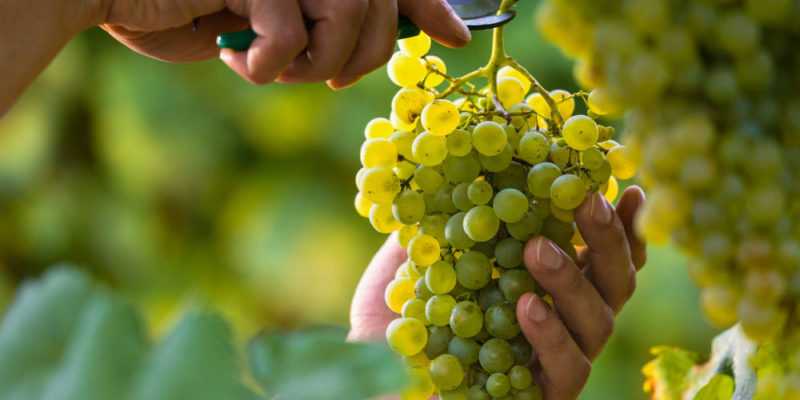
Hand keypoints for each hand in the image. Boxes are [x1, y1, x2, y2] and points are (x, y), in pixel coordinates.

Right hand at [93, 0, 470, 87]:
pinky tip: (237, 60)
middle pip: (376, 6)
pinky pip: (291, 34)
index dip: (426, 5)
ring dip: (317, 62)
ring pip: (346, 15)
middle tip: (328, 76)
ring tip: (280, 70)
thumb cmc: (193, 7)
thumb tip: (394, 33)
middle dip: (363, 57)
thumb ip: (326, 19)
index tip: (456, 35)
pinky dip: (269, 66)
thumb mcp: (273, 20)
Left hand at [348, 186, 646, 399]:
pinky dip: (550, 335)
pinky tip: (527, 305)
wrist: (370, 389)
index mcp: (545, 287)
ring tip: (537, 248)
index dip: (620, 225)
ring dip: (573, 280)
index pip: (599, 256)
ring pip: (598, 323)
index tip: (628, 186)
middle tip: (586, 199)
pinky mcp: (545, 398)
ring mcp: (556, 363)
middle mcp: (562, 323)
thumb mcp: (411, 265)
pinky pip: (568, 369)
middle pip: (614, 283)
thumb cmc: (393, 327)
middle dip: (608, 238)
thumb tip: (453, 166)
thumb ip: (439, 224)